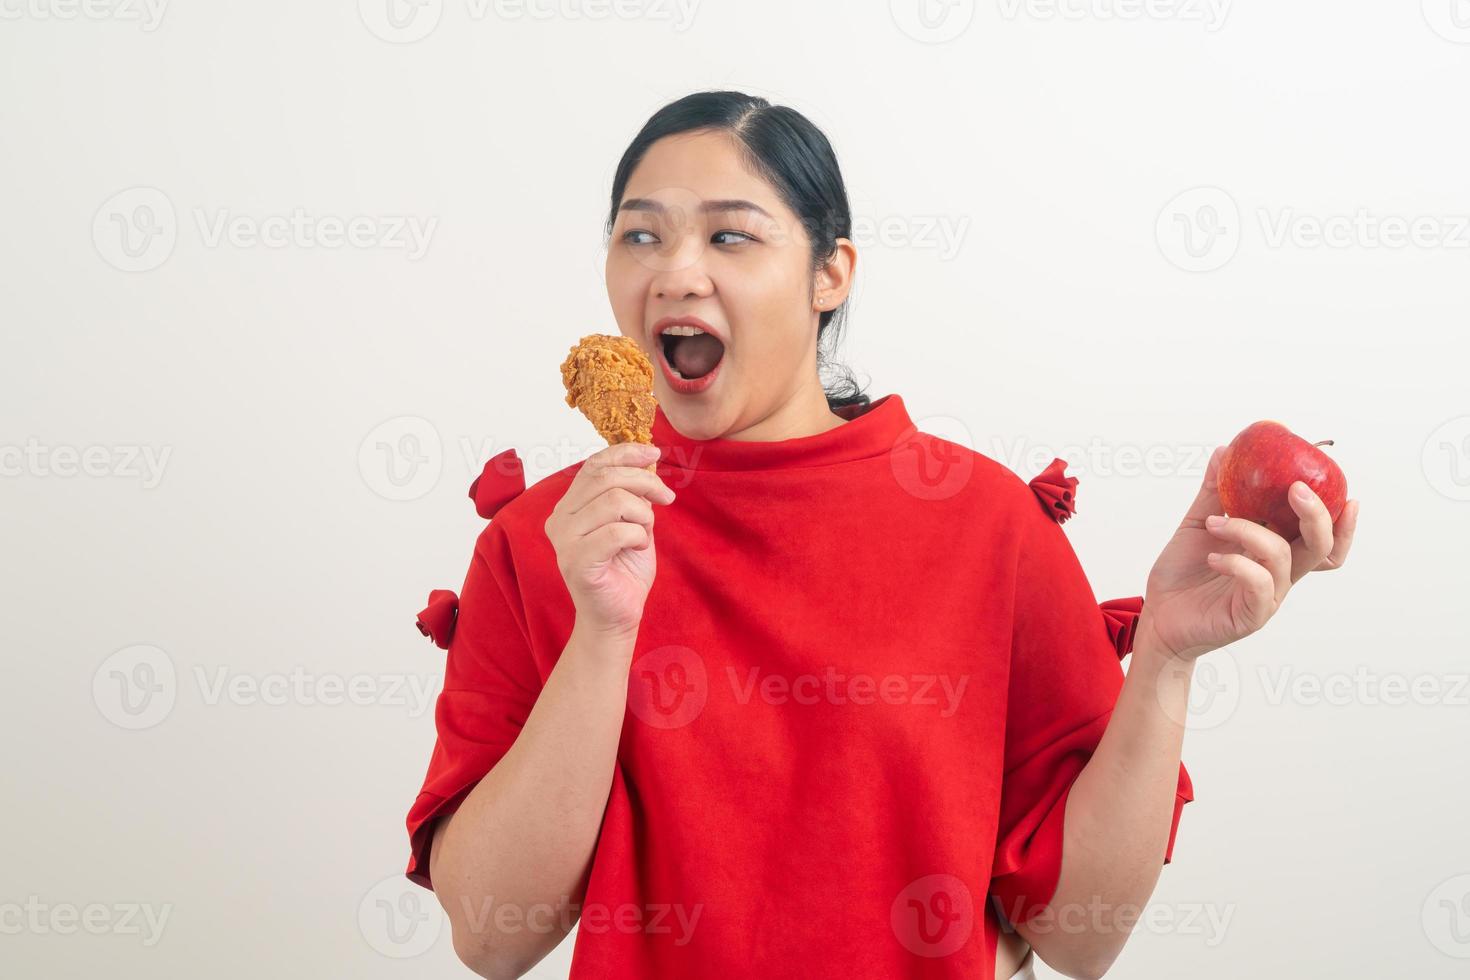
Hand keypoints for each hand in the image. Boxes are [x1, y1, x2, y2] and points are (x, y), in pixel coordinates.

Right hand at [544, 441, 676, 638]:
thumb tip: (646, 459)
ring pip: (615, 502)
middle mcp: (559, 519)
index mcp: (568, 506)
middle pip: (606, 479)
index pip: (594, 465)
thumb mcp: (632, 521)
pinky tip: (638, 547)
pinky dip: (638, 536)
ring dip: (643, 515)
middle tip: (667, 497)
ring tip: (645, 532)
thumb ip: (631, 493)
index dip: (625, 453)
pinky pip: (617, 532)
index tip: (654, 454)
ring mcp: (564, 541)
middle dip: (645, 483)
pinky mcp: (576, 562)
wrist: (617, 615)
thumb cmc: (624, 568)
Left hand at [1137, 445, 1360, 662]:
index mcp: (1274, 551)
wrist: (1158, 615)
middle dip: (1316, 515)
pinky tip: (1214, 557)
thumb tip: (1225, 451)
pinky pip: (1259, 585)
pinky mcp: (1249, 615)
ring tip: (1215, 524)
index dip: (1341, 519)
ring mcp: (1267, 596)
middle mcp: (1278, 574)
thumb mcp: (1198, 525)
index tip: (1346, 491)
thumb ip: (1214, 492)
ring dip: (1248, 530)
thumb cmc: (1182, 574)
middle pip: (1320, 546)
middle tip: (1295, 489)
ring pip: (1283, 557)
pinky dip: (1238, 563)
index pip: (1320, 537)